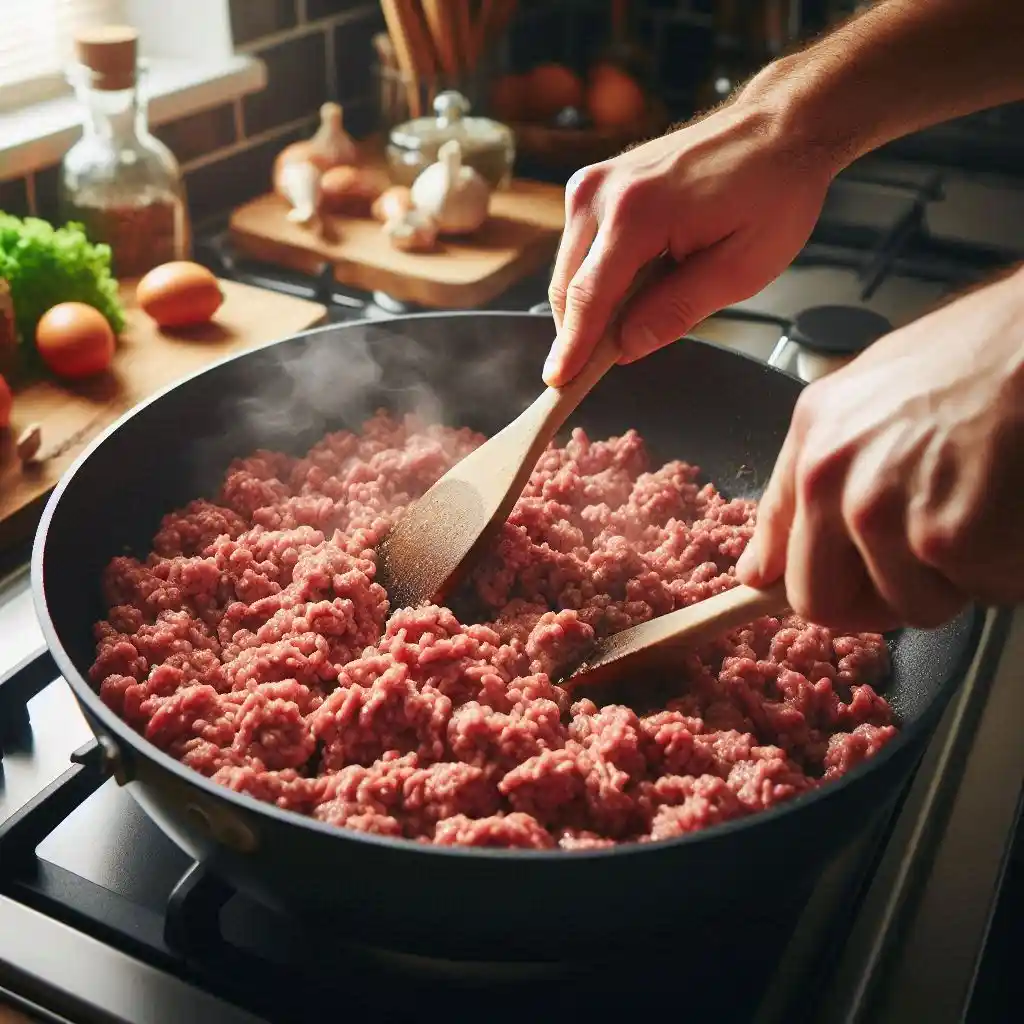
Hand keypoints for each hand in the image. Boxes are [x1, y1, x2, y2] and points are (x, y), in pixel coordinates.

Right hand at [542, 96, 835, 386]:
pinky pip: (580, 248)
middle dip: (580, 332)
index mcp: (637, 212)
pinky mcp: (595, 183)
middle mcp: (602, 192)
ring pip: (569, 270)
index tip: (558, 382)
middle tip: (603, 368)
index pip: (589, 297)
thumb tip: (626, 347)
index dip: (572, 348)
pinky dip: (597, 277)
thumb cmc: (771, 192)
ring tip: (638, 315)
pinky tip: (635, 285)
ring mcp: (594, 183)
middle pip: (568, 287)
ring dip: (591, 304)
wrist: (777, 128)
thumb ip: (677, 311)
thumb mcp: (741, 269)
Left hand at [736, 267, 1023, 631]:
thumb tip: (757, 572)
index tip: (839, 592)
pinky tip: (1014, 507)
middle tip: (925, 557)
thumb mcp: (856, 401)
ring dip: (955, 578)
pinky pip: (982, 593)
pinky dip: (1007, 567)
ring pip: (915, 606)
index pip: (783, 565)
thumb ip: (801, 486)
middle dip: (881, 597)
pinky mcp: (952, 538)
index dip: (818, 587)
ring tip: (982, 506)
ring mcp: (887, 514)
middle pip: (829, 606)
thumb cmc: (971, 359)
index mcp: (811, 449)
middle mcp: (833, 483)